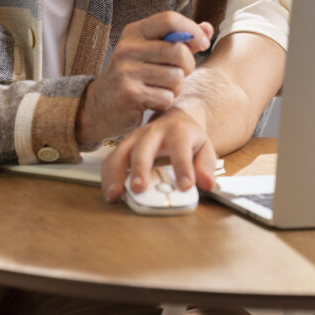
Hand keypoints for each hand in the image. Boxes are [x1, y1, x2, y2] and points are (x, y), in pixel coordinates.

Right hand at [74, 12, 212, 147]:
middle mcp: (127, 47)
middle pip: (178, 51)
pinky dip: (165, 102)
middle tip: (180, 74)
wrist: (100, 105)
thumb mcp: (152, 51)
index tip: (202, 44)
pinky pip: (166, 97)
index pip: (170, 19)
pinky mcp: (129, 93)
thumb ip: (181, 39)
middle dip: (188, 66)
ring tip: (162, 89)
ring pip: (176, 77)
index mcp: (134, 32)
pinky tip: (152, 101)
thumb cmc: (134, 75)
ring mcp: (126, 70)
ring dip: (176, 88)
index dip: (193, 31)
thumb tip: (208, 29)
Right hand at [101, 108, 217, 202]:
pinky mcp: (125, 146)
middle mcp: (154, 132)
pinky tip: (110, 192)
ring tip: (115, 195)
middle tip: (139, 188)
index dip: (183, 167)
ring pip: (121, 152)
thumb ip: (205, 166)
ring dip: (116, 174)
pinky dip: (107, 176)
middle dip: (140, 168)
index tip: (185, 186)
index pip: (181, 147)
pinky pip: (111, 159)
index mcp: (178, 131)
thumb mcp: (204, 148)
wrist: (175, 119)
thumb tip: (207, 184)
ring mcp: (136, 137)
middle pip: (144, 147)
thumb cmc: (188, 137)